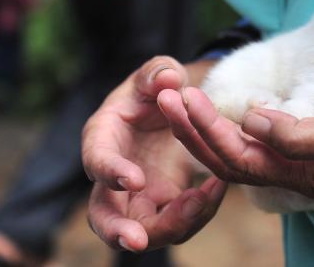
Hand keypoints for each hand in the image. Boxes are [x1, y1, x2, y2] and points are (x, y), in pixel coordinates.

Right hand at [83, 57, 225, 251]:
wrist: (178, 106)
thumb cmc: (159, 87)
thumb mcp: (158, 72)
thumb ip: (158, 72)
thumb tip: (166, 78)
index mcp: (103, 137)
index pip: (96, 160)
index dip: (110, 172)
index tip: (133, 180)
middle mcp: (113, 175)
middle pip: (104, 216)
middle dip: (117, 231)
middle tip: (137, 241)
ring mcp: (138, 196)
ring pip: (144, 230)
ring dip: (172, 225)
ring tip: (204, 198)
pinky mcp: (163, 205)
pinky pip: (176, 222)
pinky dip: (197, 212)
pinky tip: (217, 188)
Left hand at [157, 77, 313, 197]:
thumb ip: (305, 135)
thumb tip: (251, 121)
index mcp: (307, 171)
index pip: (240, 159)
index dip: (207, 132)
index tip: (184, 98)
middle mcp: (299, 164)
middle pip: (230, 156)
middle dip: (193, 128)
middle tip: (164, 93)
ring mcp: (304, 148)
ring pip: (242, 144)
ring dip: (207, 122)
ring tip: (179, 94)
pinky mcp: (313, 126)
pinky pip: (262, 129)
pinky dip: (233, 116)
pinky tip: (220, 100)